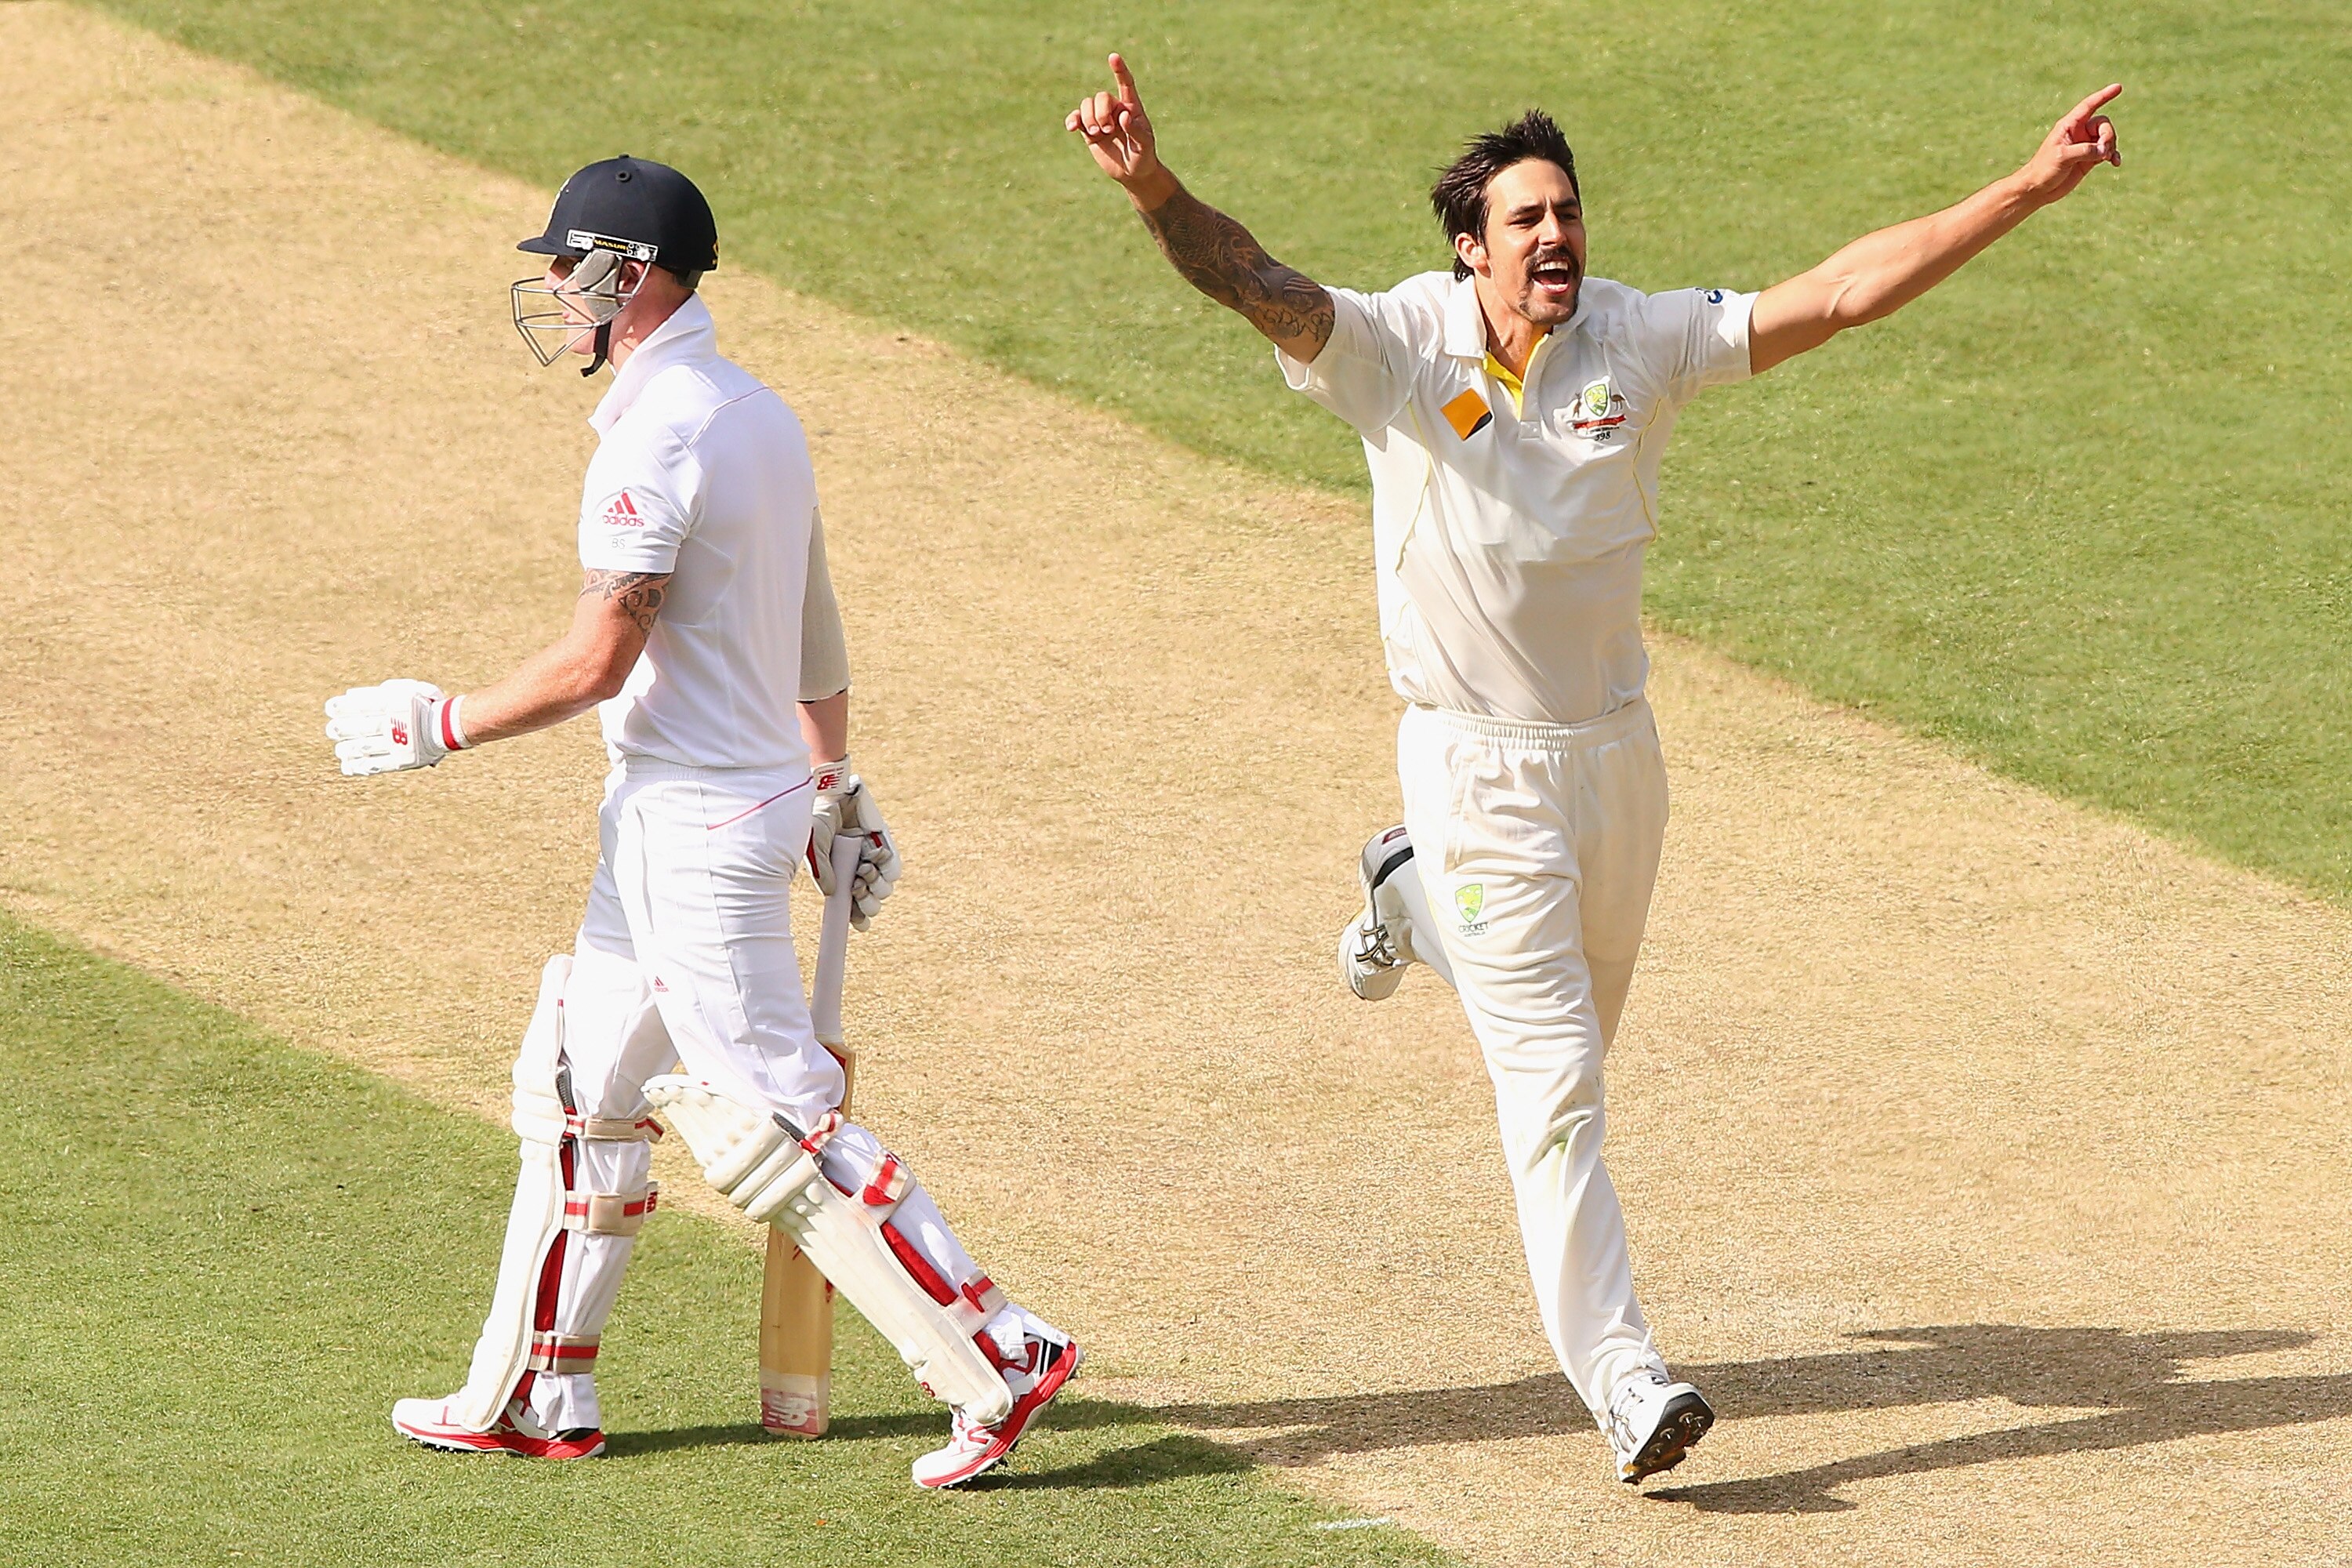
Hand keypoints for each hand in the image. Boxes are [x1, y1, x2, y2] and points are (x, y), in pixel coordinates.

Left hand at [324, 679, 463, 775]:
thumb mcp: (412, 689)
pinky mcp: (402, 761)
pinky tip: (348, 767)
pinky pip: (377, 765)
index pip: (363, 705)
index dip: (343, 707)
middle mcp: (394, 724)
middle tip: (332, 730)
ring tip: (339, 749)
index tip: (330, 708)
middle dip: (343, 729)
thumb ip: (386, 690)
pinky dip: (360, 767)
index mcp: (395, 705)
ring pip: (365, 747)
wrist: (453, 726)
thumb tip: (352, 695)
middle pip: (361, 727)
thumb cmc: (429, 705)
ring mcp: (397, 744)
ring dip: (348, 749)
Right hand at [807, 756, 900, 930]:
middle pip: (872, 902)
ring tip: (863, 867)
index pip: (852, 908)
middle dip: (867, 900)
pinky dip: (886, 864)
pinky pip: (893, 867)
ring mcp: (871, 861)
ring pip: (884, 887)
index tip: (861, 925)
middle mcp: (856, 873)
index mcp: (838, 879)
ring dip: (875, 882)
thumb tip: (833, 893)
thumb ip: (822, 869)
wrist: (834, 796)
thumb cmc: (818, 822)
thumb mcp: (814, 847)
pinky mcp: (883, 848)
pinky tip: (874, 854)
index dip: (858, 918)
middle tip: (857, 886)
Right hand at [1066, 53, 1168, 199]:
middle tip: (1107, 130)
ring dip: (1088, 118)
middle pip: (1101, 97)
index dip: (1119, 70)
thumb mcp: (1144, 145)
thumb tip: (1122, 116)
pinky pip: (1077, 119)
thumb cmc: (1143, 156)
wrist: (1132, 173)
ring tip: (1096, 134)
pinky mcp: (1089, 131)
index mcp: (1132, 108)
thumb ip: (1135, 130)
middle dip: (1100, 112)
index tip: (1113, 57)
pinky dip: (1073, 120)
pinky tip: (1072, 128)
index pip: (1126, 84)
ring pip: (1087, 105)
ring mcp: (1101, 119)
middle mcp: (1115, 109)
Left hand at [2017, 84, 2122, 205]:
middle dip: (2108, 136)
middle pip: (2103, 125)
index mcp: (2068, 125)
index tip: (2118, 87)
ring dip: (2111, 147)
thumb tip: (2105, 151)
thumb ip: (2086, 150)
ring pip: (2107, 138)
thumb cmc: (2043, 170)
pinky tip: (2115, 163)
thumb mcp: (2063, 156)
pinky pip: (2107, 152)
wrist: (2037, 190)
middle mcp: (2078, 133)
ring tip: (2107, 159)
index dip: (2103, 96)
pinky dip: (2113, 155)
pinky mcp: (2089, 159)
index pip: (2089, 106)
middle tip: (2103, 152)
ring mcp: (2084, 146)